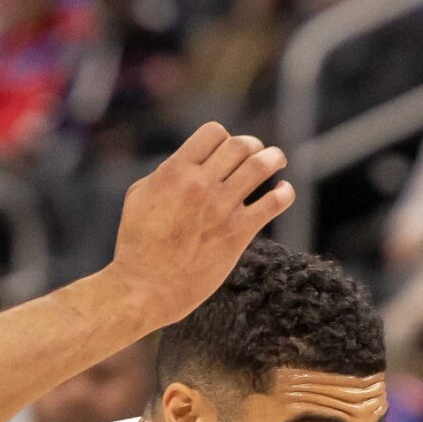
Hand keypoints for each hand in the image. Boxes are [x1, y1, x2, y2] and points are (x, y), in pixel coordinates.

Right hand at [108, 124, 293, 329]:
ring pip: (262, 165)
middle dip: (251, 145)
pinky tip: (282, 191)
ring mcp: (220, 208)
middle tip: (253, 154)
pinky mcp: (238, 233)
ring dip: (273, 158)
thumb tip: (188, 165)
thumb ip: (164, 174)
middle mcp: (199, 185)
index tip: (223, 151)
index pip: (213, 133)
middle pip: (240, 145)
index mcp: (173, 172)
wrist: (144, 288)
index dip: (222, 138)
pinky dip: (285, 192)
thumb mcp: (138, 198)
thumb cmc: (137, 245)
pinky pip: (274, 202)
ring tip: (276, 161)